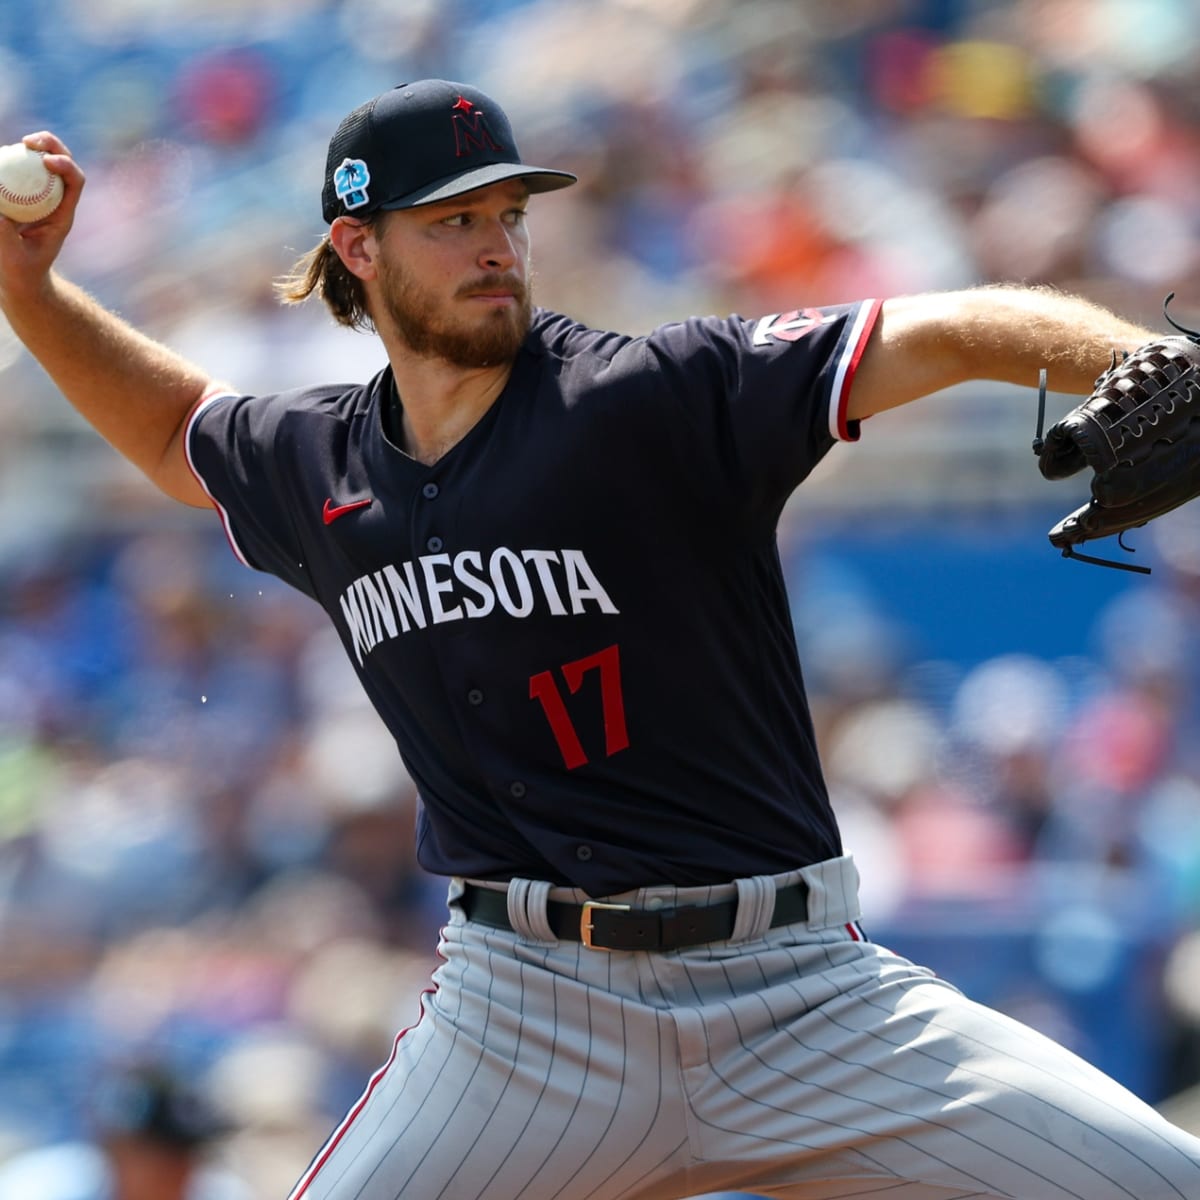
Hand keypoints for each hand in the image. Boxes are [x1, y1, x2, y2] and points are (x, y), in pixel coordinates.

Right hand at [0, 131, 84, 307]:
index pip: (75, 182)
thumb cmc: (21, 271)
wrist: (20, 278)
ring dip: (32, 146)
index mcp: (62, 214)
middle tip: (28, 141)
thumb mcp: (13, 257)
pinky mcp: (22, 194)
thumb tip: (0, 214)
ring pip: (41, 161)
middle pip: (63, 162)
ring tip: (15, 144)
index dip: (65, 165)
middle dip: (51, 144)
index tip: (46, 161)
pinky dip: (12, 160)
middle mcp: (55, 200)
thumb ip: (4, 235)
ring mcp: (39, 195)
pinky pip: (20, 170)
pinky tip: (1, 156)